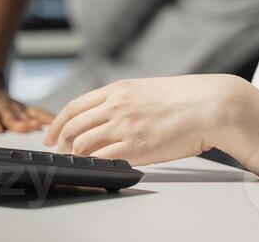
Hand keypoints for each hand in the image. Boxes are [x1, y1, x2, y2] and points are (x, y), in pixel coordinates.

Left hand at [0, 66, 54, 134]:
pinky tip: (55, 122)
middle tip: (23, 129)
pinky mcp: (18, 106)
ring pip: (21, 112)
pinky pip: (34, 111)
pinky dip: (44, 116)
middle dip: (15, 121)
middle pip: (6, 112)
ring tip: (40, 128)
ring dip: (31, 120)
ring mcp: (8, 104)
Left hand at [43, 74, 249, 165]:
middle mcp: (116, 106)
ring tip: (75, 162)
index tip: (50, 134)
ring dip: (74, 154)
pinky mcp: (135, 147)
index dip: (56, 123)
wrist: (208, 105)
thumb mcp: (145, 89)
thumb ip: (123, 100)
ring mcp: (124, 126)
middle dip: (60, 142)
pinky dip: (92, 164)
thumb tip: (106, 114)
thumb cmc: (183, 99)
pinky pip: (102, 159)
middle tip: (58, 152)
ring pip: (82, 143)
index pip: (74, 107)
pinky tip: (93, 168)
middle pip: (73, 126)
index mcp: (117, 89)